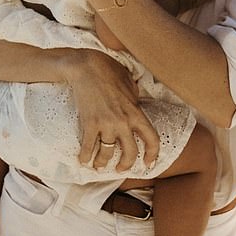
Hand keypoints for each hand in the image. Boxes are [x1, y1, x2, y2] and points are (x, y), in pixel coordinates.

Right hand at [62, 49, 159, 171]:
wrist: (87, 67)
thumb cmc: (109, 70)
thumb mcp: (130, 83)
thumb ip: (135, 98)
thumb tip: (137, 104)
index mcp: (137, 112)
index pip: (152, 139)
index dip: (152, 154)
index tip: (148, 163)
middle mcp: (124, 122)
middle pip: (130, 153)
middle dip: (126, 165)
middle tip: (120, 168)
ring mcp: (106, 124)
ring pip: (107, 153)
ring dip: (102, 163)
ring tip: (98, 166)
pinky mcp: (89, 123)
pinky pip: (88, 147)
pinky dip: (85, 157)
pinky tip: (83, 160)